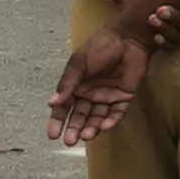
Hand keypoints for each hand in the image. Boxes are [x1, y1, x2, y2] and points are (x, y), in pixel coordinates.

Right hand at [47, 26, 150, 145]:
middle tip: (69, 141)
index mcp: (75, 86)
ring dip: (91, 127)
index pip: (64, 108)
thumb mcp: (79, 64)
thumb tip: (52, 103)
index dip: (57, 122)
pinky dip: (111, 120)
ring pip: (97, 117)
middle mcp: (90, 94)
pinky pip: (117, 112)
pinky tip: (104, 126)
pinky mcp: (124, 96)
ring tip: (86, 136)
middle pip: (80, 116)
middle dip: (74, 128)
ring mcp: (107, 96)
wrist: (128, 38)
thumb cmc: (100, 47)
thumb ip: (67, 84)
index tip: (52, 135)